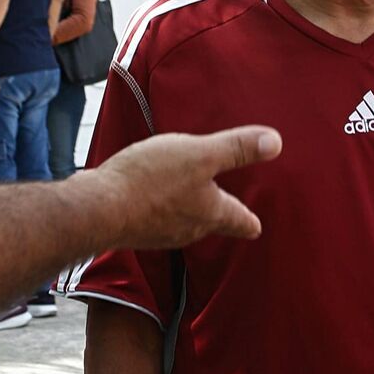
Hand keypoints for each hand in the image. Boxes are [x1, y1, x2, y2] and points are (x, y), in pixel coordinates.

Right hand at [92, 127, 278, 248]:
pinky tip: (151, 191)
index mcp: (212, 213)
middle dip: (221, 212)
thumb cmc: (150, 180)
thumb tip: (276, 142)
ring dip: (188, 208)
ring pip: (183, 220)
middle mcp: (189, 228)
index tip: (257, 226)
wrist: (97, 208)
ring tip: (190, 193)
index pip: (241, 221)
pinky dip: (160, 205)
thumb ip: (236, 149)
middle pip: (212, 222)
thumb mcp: (200, 154)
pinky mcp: (135, 226)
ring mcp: (161, 231)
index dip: (250, 221)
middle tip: (228, 207)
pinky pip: (156, 216)